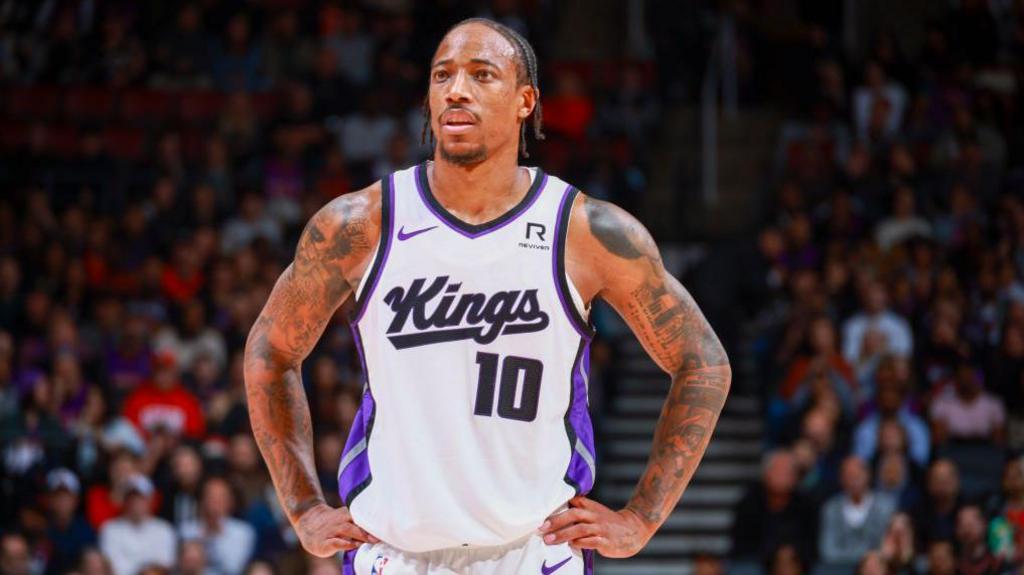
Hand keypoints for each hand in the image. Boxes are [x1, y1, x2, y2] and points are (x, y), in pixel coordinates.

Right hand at [294, 502, 378, 556]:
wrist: (308, 521)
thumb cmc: (333, 524)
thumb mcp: (345, 520)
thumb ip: (359, 525)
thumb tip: (380, 532)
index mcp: (348, 515)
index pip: (362, 517)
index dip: (374, 522)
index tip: (387, 527)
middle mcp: (341, 521)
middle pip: (356, 522)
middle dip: (369, 529)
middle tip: (381, 536)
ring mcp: (332, 531)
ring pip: (347, 530)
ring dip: (360, 535)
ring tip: (371, 541)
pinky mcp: (324, 542)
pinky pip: (335, 542)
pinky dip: (344, 543)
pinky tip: (352, 546)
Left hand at [538, 496, 653, 557]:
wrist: (634, 528)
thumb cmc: (609, 522)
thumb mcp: (596, 511)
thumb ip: (580, 509)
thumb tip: (558, 512)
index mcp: (591, 507)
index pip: (573, 503)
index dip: (558, 507)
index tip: (542, 513)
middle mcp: (595, 516)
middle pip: (573, 515)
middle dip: (556, 521)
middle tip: (542, 528)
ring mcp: (601, 528)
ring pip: (579, 529)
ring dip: (562, 534)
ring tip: (549, 540)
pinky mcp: (606, 541)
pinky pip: (590, 541)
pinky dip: (579, 543)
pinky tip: (570, 545)